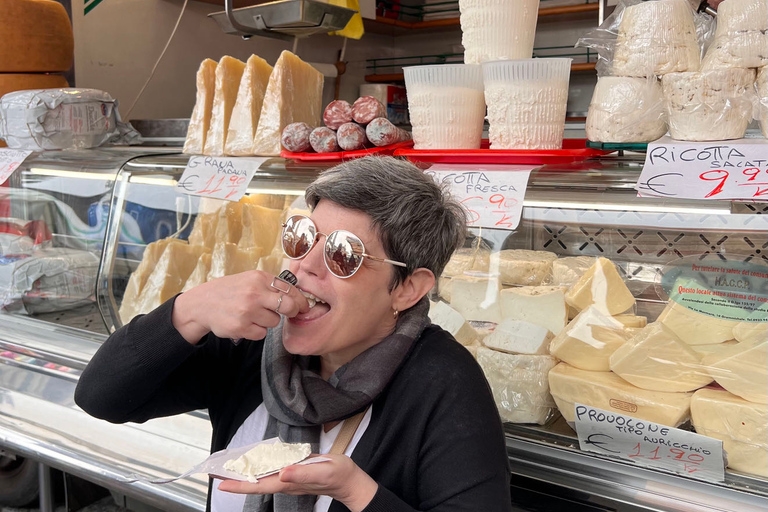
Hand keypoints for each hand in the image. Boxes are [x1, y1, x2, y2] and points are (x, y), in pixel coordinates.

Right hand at [172, 271, 309, 343]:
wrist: (201, 304)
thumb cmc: (229, 291)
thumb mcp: (249, 280)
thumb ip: (270, 285)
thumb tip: (296, 296)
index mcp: (258, 278)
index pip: (289, 289)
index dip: (300, 300)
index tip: (304, 306)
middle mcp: (254, 293)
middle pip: (288, 306)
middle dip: (293, 312)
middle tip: (290, 314)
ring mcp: (247, 311)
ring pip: (274, 322)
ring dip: (268, 321)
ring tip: (253, 315)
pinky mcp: (241, 327)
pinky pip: (262, 333)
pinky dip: (256, 331)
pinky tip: (245, 323)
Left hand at [217, 454, 377, 511]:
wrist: (349, 479)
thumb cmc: (337, 475)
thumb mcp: (322, 471)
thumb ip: (301, 474)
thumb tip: (282, 473)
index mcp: (289, 483)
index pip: (259, 485)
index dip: (239, 485)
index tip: (222, 483)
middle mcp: (286, 482)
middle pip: (256, 482)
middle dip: (236, 479)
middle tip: (216, 472)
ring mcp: (289, 479)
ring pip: (262, 477)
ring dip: (245, 473)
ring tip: (229, 467)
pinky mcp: (294, 473)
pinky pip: (272, 471)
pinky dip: (260, 467)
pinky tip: (254, 463)